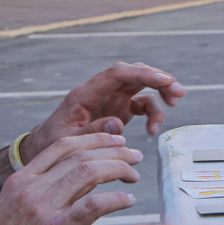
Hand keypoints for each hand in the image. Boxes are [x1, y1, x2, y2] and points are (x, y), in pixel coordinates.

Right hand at [0, 132, 142, 224]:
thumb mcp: (21, 202)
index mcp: (22, 179)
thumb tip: (95, 168)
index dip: (95, 138)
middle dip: (115, 152)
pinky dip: (116, 198)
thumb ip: (53, 183)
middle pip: (81, 157)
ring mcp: (43, 208)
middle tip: (134, 155)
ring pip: (88, 172)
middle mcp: (31, 189)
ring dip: (118, 169)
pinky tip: (127, 199)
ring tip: (134, 175)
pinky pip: (94, 204)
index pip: (62, 146)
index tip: (117, 140)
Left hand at [24, 62, 186, 159]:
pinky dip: (153, 113)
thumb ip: (91, 131)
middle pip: (135, 73)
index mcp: (86, 93)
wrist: (45, 151)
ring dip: (162, 90)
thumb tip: (116, 122)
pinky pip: (144, 103)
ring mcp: (112, 99)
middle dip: (159, 78)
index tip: (164, 80)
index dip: (142, 73)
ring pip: (143, 84)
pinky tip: (153, 130)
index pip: (118, 73)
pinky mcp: (120, 109)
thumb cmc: (51, 145)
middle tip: (178, 92)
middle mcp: (102, 91)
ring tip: (175, 103)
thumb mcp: (66, 142)